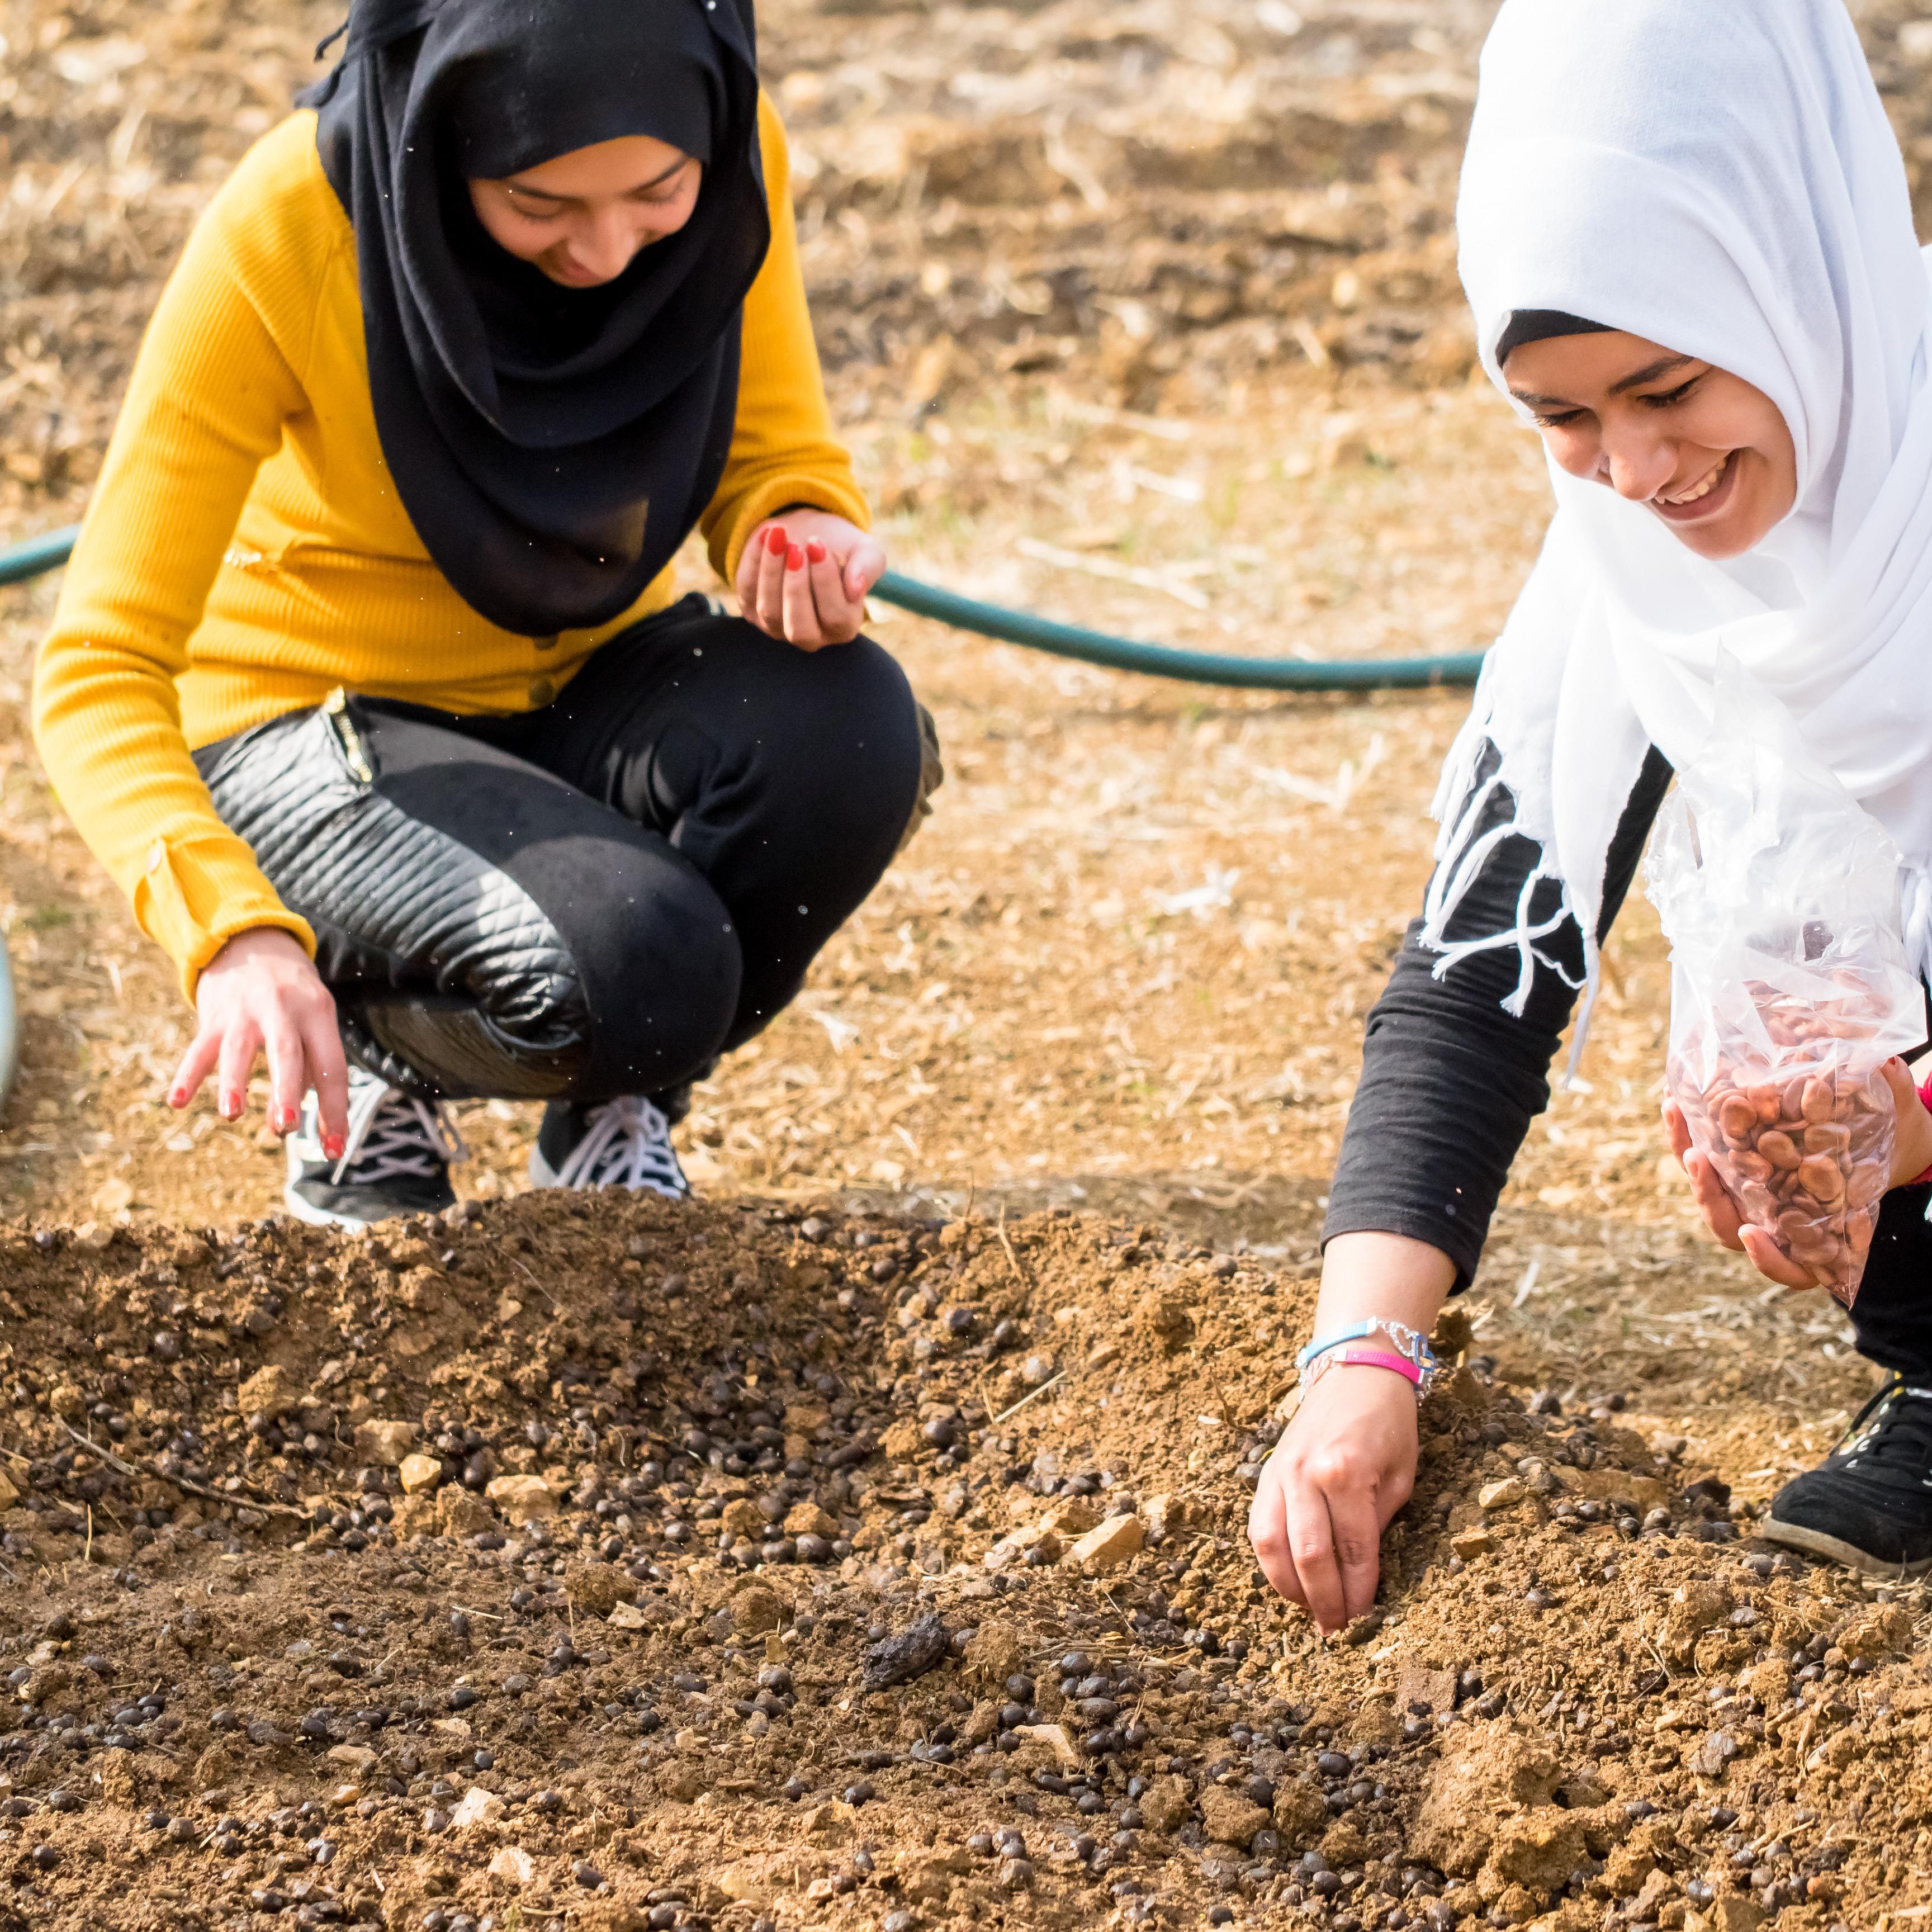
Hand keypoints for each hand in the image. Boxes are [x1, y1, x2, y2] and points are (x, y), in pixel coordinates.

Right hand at [168, 928, 346, 1155]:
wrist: (251, 941)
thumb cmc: (292, 996)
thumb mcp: (313, 1019)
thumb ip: (306, 1067)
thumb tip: (287, 1123)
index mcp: (319, 1014)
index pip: (332, 1068)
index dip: (335, 1111)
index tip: (335, 1150)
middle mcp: (284, 1010)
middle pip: (288, 1053)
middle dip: (287, 1092)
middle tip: (286, 1128)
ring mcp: (246, 1011)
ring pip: (240, 1049)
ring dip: (235, 1082)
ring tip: (232, 1114)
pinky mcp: (214, 1015)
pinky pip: (199, 1048)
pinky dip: (187, 1075)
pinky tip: (176, 1102)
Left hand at [734, 509, 884, 649]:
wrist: (809, 535)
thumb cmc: (843, 548)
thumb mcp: (865, 551)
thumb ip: (868, 567)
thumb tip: (856, 587)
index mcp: (844, 627)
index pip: (836, 618)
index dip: (826, 583)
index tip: (818, 545)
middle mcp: (812, 636)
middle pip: (800, 629)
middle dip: (796, 587)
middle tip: (796, 548)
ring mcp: (778, 629)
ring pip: (770, 612)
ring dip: (772, 571)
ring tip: (779, 535)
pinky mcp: (752, 612)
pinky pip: (748, 591)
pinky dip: (753, 561)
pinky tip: (765, 536)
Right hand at [1249, 1364, 1418, 1633]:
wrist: (1355, 1374)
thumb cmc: (1387, 1425)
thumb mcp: (1399, 1477)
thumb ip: (1376, 1526)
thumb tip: (1359, 1579)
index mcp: (1347, 1473)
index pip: (1353, 1550)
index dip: (1359, 1592)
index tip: (1364, 1619)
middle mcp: (1306, 1473)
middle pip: (1309, 1555)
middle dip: (1324, 1600)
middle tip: (1336, 1629)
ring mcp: (1280, 1472)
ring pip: (1272, 1545)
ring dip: (1289, 1586)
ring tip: (1309, 1609)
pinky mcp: (1266, 1472)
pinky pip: (1258, 1525)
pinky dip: (1270, 1559)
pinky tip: (1287, 1578)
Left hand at [1663, 1056, 1931, 1290]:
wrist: (1883, 1139)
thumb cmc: (1893, 1148)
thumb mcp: (1900, 1134)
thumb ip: (1893, 1103)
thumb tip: (1887, 1064)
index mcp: (1816, 1238)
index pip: (1787, 1266)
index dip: (1768, 1258)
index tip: (1751, 1234)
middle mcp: (1775, 1223)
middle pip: (1729, 1226)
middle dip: (1709, 1196)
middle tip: (1698, 1159)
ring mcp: (1749, 1196)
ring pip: (1707, 1190)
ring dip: (1686, 1155)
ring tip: (1676, 1112)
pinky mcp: (1730, 1167)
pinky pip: (1700, 1157)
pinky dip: (1683, 1132)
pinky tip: (1673, 1099)